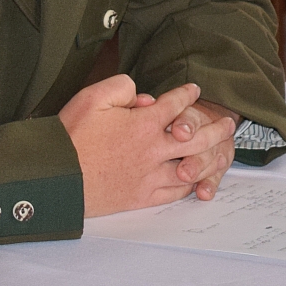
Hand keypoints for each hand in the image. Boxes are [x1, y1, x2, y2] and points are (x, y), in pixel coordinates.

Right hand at [58, 77, 236, 216]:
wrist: (55, 179)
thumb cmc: (70, 138)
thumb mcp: (92, 97)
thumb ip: (121, 87)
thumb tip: (140, 94)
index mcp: (144, 123)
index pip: (175, 104)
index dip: (187, 94)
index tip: (194, 90)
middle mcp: (153, 150)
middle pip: (196, 137)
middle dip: (215, 128)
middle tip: (229, 123)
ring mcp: (149, 176)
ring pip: (191, 166)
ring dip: (210, 157)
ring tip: (222, 152)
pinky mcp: (140, 198)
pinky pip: (174, 192)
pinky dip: (189, 185)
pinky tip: (195, 181)